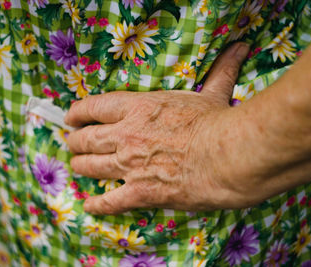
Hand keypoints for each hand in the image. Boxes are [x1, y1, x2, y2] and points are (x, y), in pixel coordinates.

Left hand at [64, 43, 249, 214]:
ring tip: (75, 166)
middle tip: (72, 143)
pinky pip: (110, 201)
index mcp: (139, 108)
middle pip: (87, 138)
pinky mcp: (141, 193)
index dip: (78, 112)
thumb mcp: (213, 93)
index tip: (71, 117)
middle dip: (75, 141)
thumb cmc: (219, 122)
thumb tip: (239, 48)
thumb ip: (220, 71)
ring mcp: (130, 165)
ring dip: (80, 166)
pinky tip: (90, 205)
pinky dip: (97, 204)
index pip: (95, 107)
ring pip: (91, 166)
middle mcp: (126, 135)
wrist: (228, 156)